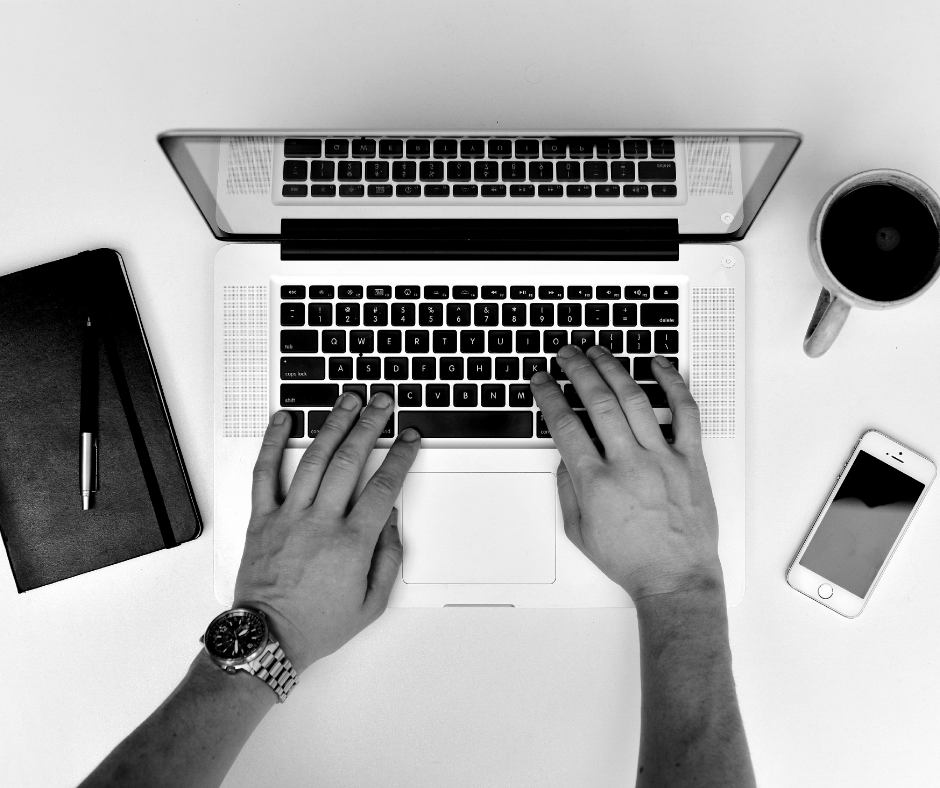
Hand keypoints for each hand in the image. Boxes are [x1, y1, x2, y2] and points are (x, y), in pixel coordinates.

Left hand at [233, 392, 420, 672]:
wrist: (267, 639)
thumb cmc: (316, 624)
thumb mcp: (371, 603)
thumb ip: (387, 559)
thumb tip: (390, 520)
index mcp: (351, 543)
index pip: (383, 487)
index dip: (400, 457)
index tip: (409, 439)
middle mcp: (320, 522)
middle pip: (351, 461)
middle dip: (370, 425)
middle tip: (382, 403)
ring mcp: (288, 517)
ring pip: (314, 459)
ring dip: (333, 424)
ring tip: (347, 400)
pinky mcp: (261, 519)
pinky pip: (264, 473)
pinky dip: (273, 443)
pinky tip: (284, 419)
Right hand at [530, 345, 722, 602]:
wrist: (676, 578)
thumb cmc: (631, 560)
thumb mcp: (579, 531)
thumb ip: (567, 489)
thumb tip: (565, 456)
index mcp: (597, 483)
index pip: (566, 425)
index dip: (549, 396)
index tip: (542, 381)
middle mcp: (629, 464)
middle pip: (597, 402)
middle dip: (577, 370)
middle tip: (566, 354)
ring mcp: (662, 458)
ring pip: (634, 399)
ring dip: (613, 368)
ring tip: (598, 351)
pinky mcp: (690, 459)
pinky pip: (685, 412)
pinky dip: (672, 384)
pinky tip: (658, 365)